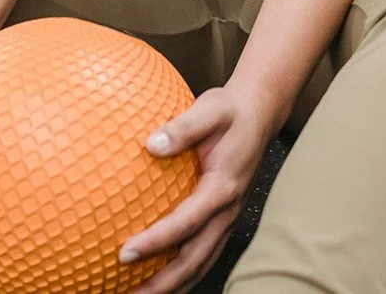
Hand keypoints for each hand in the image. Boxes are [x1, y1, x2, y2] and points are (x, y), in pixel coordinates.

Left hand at [119, 82, 280, 292]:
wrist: (259, 114)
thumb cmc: (230, 111)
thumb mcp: (209, 108)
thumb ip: (182, 127)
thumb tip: (151, 144)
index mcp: (223, 187)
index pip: (185, 223)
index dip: (156, 242)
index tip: (125, 253)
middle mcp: (227, 210)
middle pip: (195, 259)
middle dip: (163, 282)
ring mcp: (227, 219)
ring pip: (201, 264)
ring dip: (172, 286)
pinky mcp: (223, 220)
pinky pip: (203, 255)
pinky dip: (183, 274)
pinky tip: (159, 280)